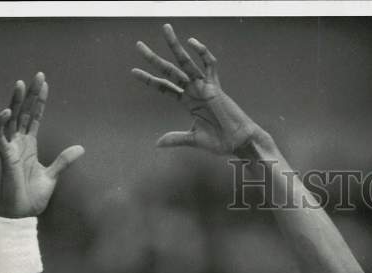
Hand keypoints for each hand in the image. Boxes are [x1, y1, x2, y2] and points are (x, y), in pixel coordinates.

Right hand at [0, 72, 83, 216]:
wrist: (24, 214)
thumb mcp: (53, 175)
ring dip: (15, 101)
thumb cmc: (33, 196)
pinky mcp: (4, 157)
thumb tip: (81, 148)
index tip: (45, 83)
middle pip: (24, 112)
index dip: (40, 101)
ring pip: (11, 119)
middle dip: (30, 94)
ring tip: (21, 85)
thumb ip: (64, 161)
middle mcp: (19, 143)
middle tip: (38, 75)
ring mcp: (11, 149)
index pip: (34, 117)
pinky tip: (8, 112)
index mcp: (29, 145)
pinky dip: (0, 123)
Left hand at [132, 23, 263, 155]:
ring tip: (165, 29)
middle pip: (170, 70)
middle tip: (138, 46)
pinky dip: (202, 52)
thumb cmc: (220, 141)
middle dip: (154, 58)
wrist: (238, 142)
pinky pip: (209, 65)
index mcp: (187, 101)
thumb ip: (176, 138)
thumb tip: (157, 144)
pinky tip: (191, 42)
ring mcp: (204, 86)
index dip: (149, 80)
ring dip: (175, 46)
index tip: (134, 71)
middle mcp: (193, 90)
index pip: (164, 87)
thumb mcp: (193, 139)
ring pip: (186, 62)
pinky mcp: (216, 86)